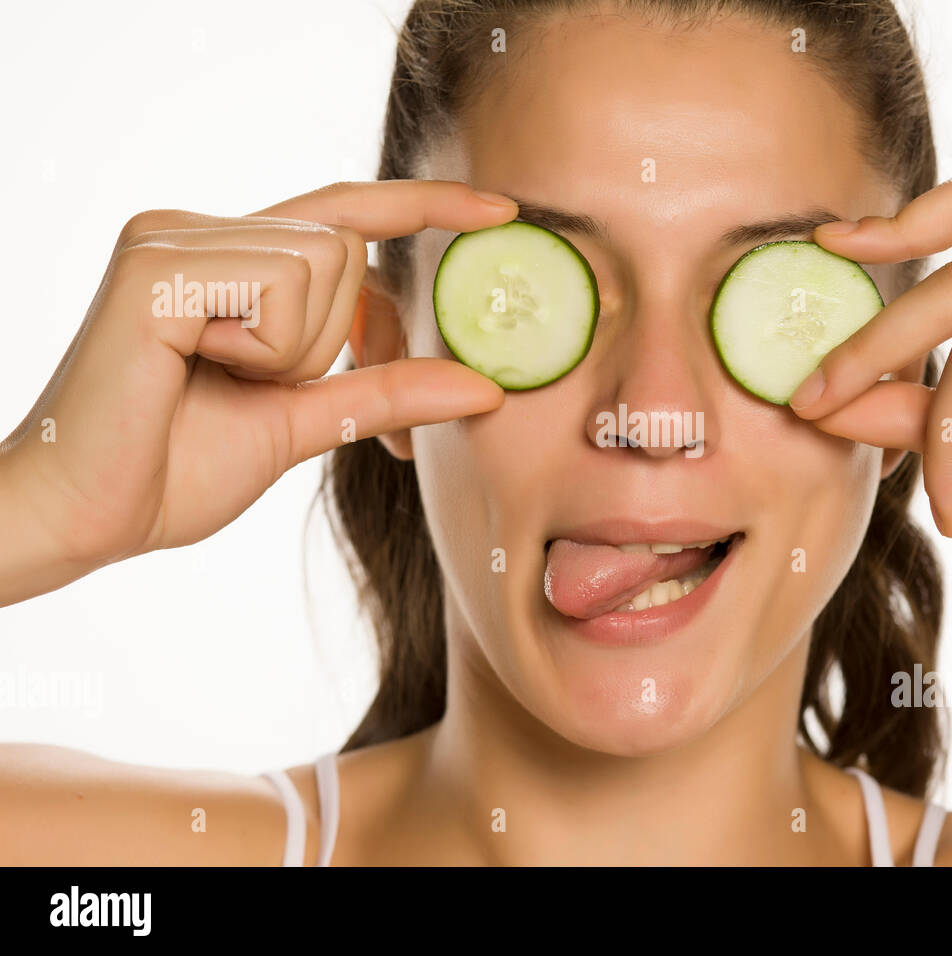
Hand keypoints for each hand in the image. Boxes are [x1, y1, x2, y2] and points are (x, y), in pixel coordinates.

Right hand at [0, 181, 517, 600]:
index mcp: (227, 257)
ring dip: (290, 351)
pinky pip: (278, 287)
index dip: (425, 207)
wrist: (85, 517)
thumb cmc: (173, 469)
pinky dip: (259, 349)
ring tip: (212, 378)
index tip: (502, 212)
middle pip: (346, 248)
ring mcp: (172, 237)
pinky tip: (191, 368)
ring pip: (322, 264)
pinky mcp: (156, 263)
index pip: (346, 213)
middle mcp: (197, 228)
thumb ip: (386, 390)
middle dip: (333, 338)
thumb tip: (486, 387)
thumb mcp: (303, 419)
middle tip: (255, 384)